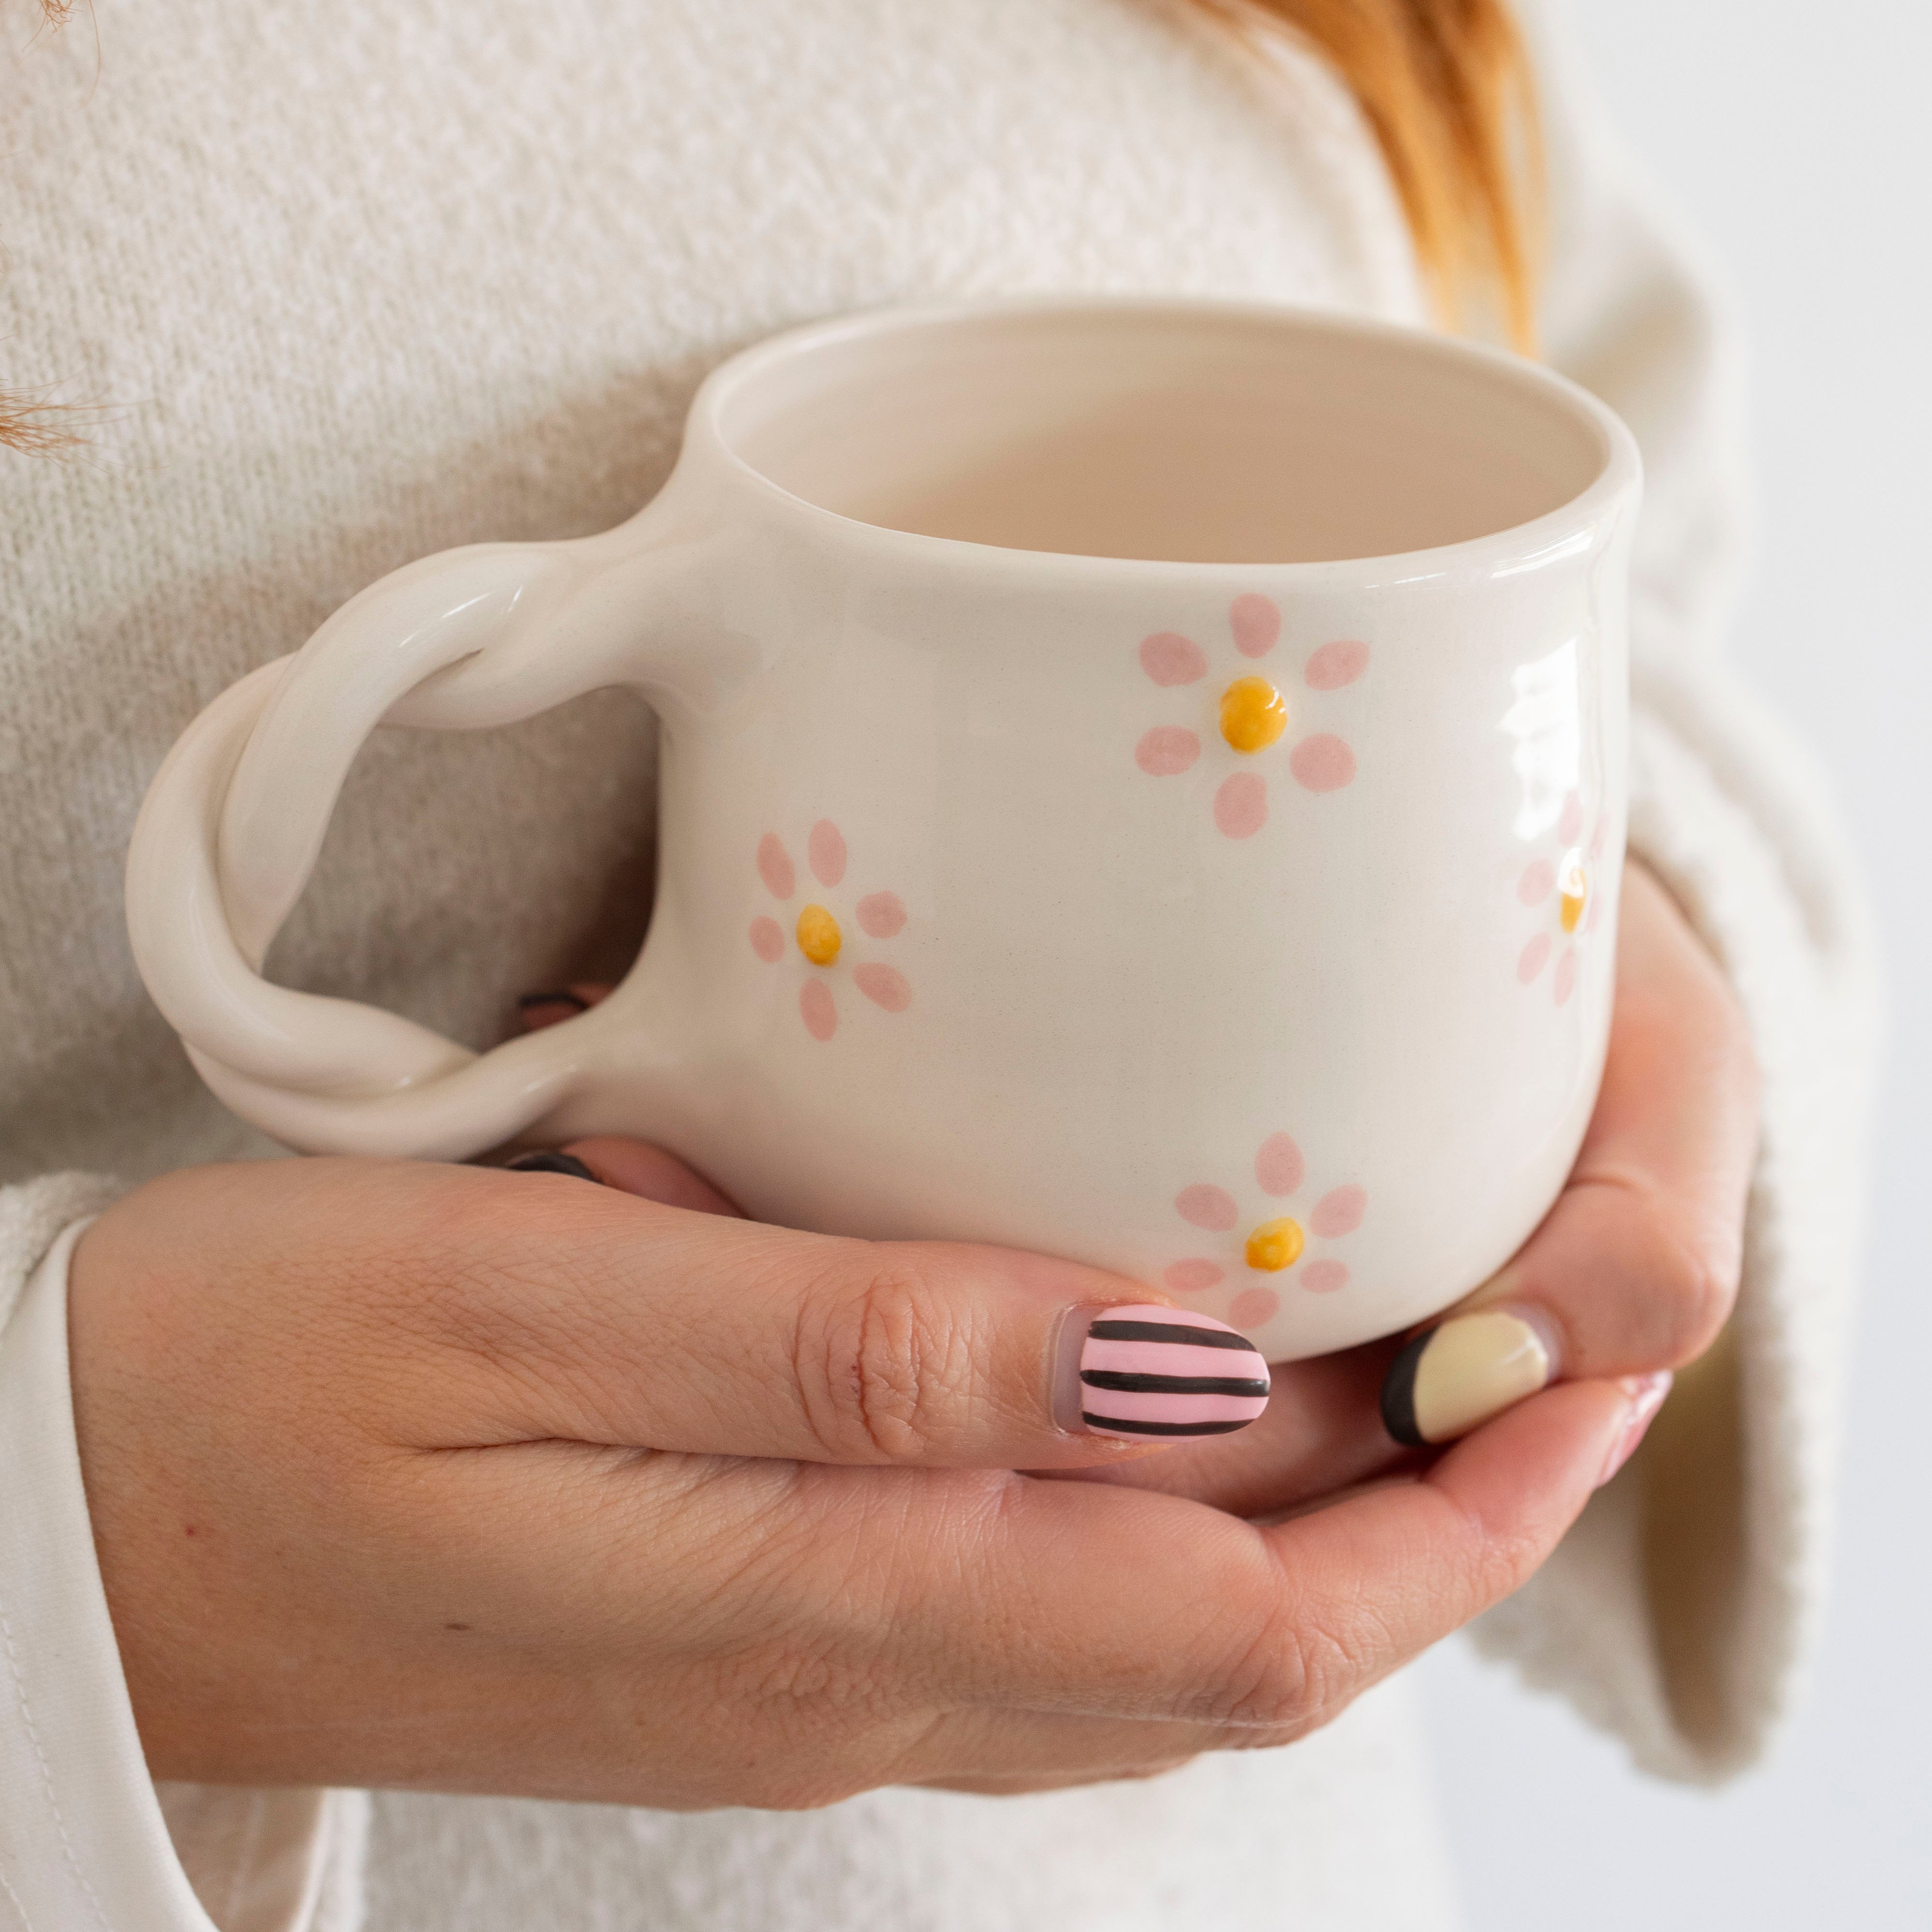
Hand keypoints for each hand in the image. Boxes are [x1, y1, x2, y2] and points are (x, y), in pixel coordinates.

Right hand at [68, 1153, 1638, 1807]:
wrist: (95, 1527)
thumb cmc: (282, 1380)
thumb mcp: (546, 1309)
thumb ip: (855, 1347)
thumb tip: (1155, 1345)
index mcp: (830, 1596)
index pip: (1250, 1617)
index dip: (1455, 1509)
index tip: (1578, 1366)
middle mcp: (863, 1663)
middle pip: (1247, 1644)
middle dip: (1444, 1512)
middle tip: (1550, 1331)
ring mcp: (822, 1658)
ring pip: (1167, 1624)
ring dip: (1329, 1510)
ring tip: (1422, 1339)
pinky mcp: (773, 1615)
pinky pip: (1048, 1591)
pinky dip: (1174, 1500)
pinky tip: (1183, 1377)